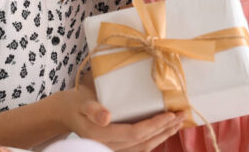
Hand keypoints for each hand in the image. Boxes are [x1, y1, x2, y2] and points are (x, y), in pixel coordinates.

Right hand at [58, 73, 185, 150]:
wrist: (66, 113)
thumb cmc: (76, 103)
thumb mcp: (81, 101)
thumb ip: (93, 109)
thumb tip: (106, 117)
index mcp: (101, 135)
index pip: (135, 133)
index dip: (155, 125)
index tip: (170, 114)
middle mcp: (108, 146)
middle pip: (143, 141)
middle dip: (164, 130)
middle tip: (182, 116)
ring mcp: (112, 149)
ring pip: (143, 148)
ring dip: (162, 136)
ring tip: (178, 124)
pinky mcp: (116, 148)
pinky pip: (138, 148)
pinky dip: (153, 140)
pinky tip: (163, 132)